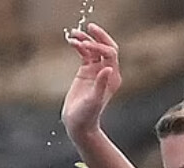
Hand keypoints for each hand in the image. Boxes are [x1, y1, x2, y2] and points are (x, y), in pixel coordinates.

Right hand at [62, 23, 121, 139]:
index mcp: (112, 78)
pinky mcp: (86, 72)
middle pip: (105, 47)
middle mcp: (106, 73)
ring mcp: (96, 71)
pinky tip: (70, 41)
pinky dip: (78, 46)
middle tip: (89, 27)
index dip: (99, 46)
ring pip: (93, 48)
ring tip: (73, 34)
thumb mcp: (94, 100)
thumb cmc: (87, 116)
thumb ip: (101, 85)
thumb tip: (107, 69)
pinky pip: (84, 53)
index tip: (85, 46)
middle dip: (98, 36)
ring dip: (85, 39)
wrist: (78, 124)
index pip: (110, 54)